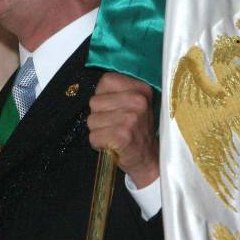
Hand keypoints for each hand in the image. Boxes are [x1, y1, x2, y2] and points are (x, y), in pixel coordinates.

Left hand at [87, 72, 158, 186]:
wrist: (148, 159)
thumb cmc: (137, 131)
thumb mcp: (134, 104)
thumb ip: (117, 92)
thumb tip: (96, 91)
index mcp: (141, 89)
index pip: (107, 80)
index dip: (103, 95)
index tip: (113, 108)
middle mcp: (138, 101)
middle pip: (94, 102)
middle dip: (99, 116)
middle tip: (114, 125)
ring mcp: (130, 118)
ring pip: (92, 120)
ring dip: (98, 131)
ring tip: (113, 135)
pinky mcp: (122, 136)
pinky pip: (94, 137)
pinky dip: (98, 144)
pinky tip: (112, 145)